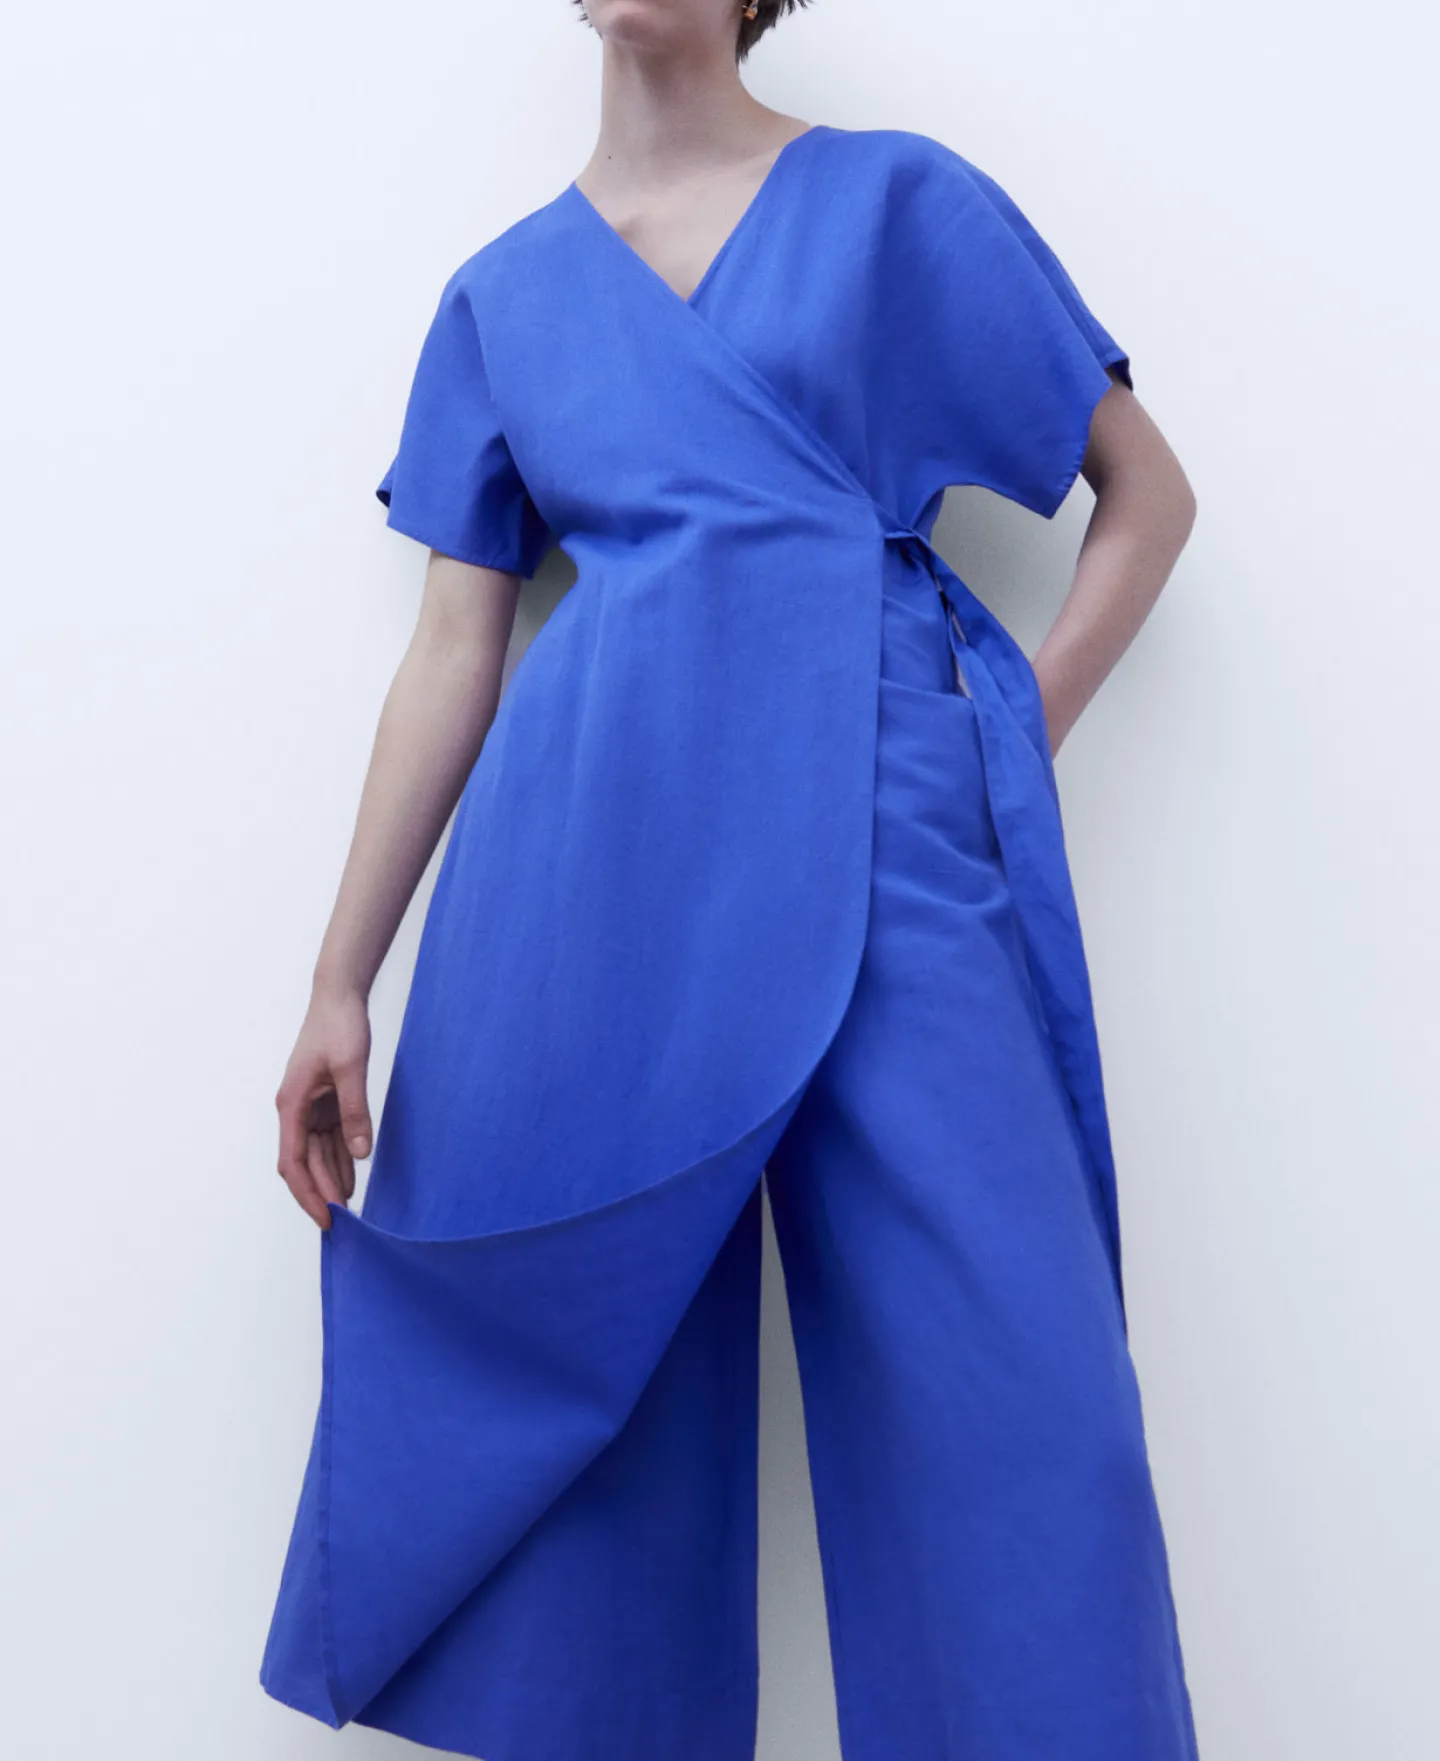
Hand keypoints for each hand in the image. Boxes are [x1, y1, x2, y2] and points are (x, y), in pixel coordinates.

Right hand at [274, 987, 372, 1228]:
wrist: (339, 996)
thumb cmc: (339, 1026)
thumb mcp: (351, 1068)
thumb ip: (355, 1111)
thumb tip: (360, 1154)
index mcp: (291, 1105)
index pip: (293, 1162)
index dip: (307, 1193)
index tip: (325, 1218)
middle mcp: (295, 1110)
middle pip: (304, 1163)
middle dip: (321, 1191)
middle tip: (343, 1220)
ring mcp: (309, 1106)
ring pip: (317, 1153)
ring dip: (331, 1177)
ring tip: (350, 1205)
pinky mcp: (325, 1100)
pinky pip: (329, 1137)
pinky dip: (340, 1157)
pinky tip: (352, 1174)